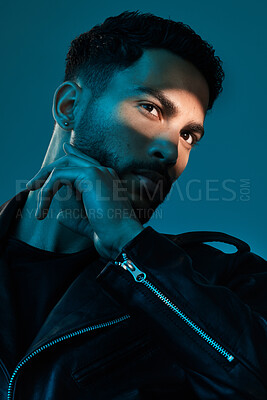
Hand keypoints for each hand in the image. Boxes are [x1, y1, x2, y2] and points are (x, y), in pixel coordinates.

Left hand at [26, 143, 143, 258]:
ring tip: (37, 205)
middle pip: (70, 160)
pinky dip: (47, 191)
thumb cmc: (110, 235)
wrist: (123, 237)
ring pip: (62, 167)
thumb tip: (59, 216)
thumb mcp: (88, 224)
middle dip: (48, 171)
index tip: (60, 153)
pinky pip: (58, 176)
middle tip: (31, 185)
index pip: (85, 162)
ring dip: (44, 183)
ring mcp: (98, 171)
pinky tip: (44, 207)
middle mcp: (104, 172)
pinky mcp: (89, 175)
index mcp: (108, 180)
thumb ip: (75, 217)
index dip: (72, 156)